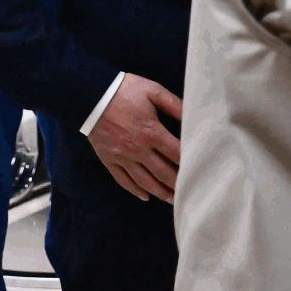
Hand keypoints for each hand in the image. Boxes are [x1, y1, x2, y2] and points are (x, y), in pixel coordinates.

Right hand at [90, 75, 184, 202]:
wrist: (90, 96)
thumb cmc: (124, 90)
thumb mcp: (153, 91)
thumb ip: (175, 105)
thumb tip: (193, 115)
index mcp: (152, 133)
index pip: (176, 154)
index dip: (189, 162)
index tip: (200, 169)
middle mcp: (138, 149)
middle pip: (162, 172)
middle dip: (177, 184)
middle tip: (190, 192)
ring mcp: (122, 157)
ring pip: (144, 181)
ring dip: (159, 192)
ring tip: (172, 200)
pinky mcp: (109, 159)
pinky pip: (122, 180)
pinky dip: (134, 190)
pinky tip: (145, 196)